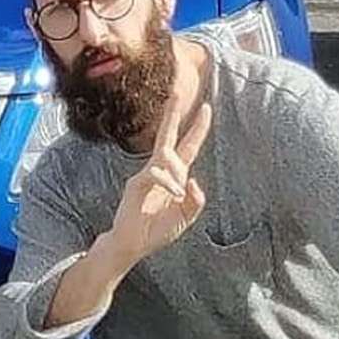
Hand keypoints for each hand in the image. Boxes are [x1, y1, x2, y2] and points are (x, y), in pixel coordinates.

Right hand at [106, 98, 212, 264]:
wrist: (131, 246)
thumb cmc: (156, 232)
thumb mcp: (186, 218)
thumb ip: (196, 201)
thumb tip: (194, 180)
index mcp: (174, 178)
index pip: (187, 148)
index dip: (197, 129)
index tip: (206, 108)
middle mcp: (159, 171)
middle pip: (167, 137)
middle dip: (173, 115)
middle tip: (176, 92)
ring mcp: (145, 176)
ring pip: (165, 158)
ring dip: (175, 173)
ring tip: (176, 196)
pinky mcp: (135, 184)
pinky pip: (154, 174)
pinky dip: (168, 183)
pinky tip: (174, 195)